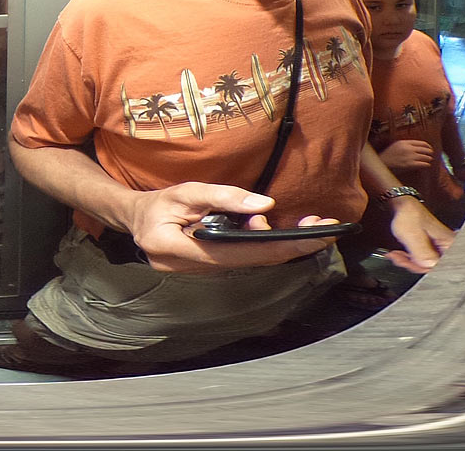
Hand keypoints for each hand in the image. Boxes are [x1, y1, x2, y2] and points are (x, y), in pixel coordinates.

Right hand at [121, 182, 343, 272]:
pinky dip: (267, 247)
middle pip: (254, 262)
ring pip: (252, 263)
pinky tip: (280, 231)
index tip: (314, 235)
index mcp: (180, 250)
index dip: (280, 245)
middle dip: (293, 246)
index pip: (240, 252)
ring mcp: (204, 274)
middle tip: (327, 229)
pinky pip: (246, 261)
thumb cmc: (159, 204)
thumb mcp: (187, 191)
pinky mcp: (213, 269)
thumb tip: (265, 206)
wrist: (137, 221)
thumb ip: (224, 197)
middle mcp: (194, 269)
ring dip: (282, 245)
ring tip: (309, 225)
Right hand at [380, 140, 437, 173]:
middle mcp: (408, 148)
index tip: (429, 149)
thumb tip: (415, 148)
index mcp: (405, 142)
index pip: (422, 143)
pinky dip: (427, 165)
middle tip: (431, 155)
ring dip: (429, 159)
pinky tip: (427, 166)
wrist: (381, 165)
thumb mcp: (395, 146)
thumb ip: (405, 145)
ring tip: (429, 160)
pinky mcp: (410, 165)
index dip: (428, 146)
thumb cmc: (387, 156)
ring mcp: (410, 157)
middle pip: (425, 149)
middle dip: (430, 153)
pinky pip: (423, 164)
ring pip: (426, 157)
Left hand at [382, 195, 454, 272]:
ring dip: (408, 262)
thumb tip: (430, 266)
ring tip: (397, 255)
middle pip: (433, 267)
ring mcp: (437, 249)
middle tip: (400, 258)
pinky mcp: (429, 249)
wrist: (403, 206)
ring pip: (425, 265)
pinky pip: (421, 260)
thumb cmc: (410, 214)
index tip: (410, 263)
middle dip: (413, 264)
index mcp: (449, 242)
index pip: (443, 265)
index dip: (425, 267)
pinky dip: (408, 259)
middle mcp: (447, 247)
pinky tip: (399, 255)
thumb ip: (422, 252)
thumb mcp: (413, 234)